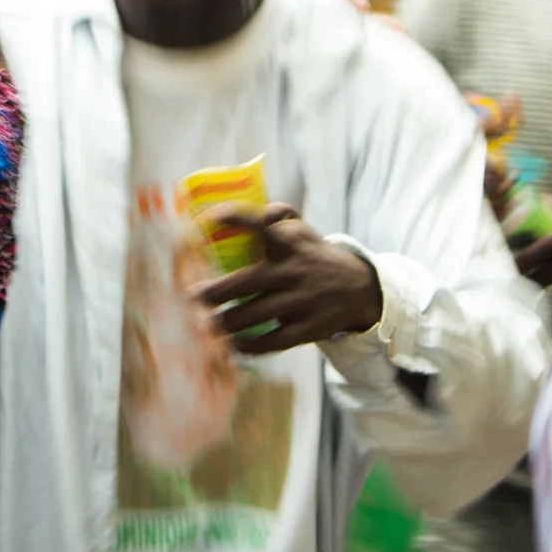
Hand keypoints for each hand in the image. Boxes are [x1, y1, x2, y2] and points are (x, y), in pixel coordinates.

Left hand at [192, 204, 383, 354]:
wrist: (359, 287)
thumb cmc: (312, 255)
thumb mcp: (300, 228)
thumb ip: (274, 212)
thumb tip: (235, 206)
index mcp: (289, 240)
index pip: (260, 223)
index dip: (233, 218)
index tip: (205, 219)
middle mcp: (294, 270)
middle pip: (245, 282)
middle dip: (213, 293)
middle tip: (192, 297)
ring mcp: (302, 300)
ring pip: (254, 315)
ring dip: (224, 323)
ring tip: (208, 325)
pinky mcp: (309, 328)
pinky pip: (273, 341)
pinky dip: (249, 346)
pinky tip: (234, 344)